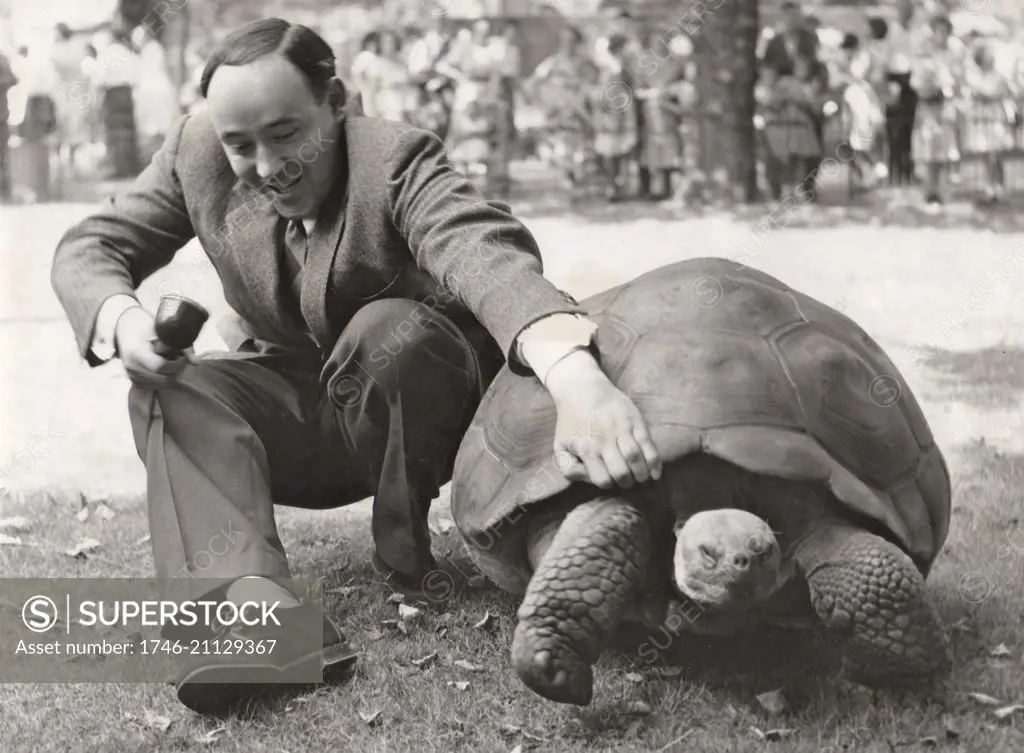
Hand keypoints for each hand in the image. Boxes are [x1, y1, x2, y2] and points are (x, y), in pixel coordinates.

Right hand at [114, 306, 188, 388]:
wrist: (125, 329)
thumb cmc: (145, 326)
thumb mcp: (161, 331)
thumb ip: (179, 345)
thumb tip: (196, 362)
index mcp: (136, 352)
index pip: (160, 366)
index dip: (175, 364)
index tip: (181, 356)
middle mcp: (132, 367)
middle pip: (162, 379)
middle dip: (175, 371)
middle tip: (179, 360)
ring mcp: (131, 375)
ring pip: (159, 385)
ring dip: (170, 376)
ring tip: (172, 363)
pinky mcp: (133, 380)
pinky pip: (152, 387)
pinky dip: (162, 380)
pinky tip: (164, 370)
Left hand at [544, 350, 661, 489]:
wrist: (582, 388)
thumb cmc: (571, 420)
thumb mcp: (560, 444)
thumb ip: (567, 467)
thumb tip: (583, 478)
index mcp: (585, 448)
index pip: (602, 480)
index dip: (608, 485)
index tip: (610, 480)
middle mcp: (604, 440)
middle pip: (621, 473)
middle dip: (626, 483)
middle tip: (627, 481)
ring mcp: (621, 430)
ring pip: (636, 459)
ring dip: (641, 474)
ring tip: (641, 477)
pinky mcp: (635, 421)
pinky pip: (648, 444)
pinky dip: (654, 461)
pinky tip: (655, 473)